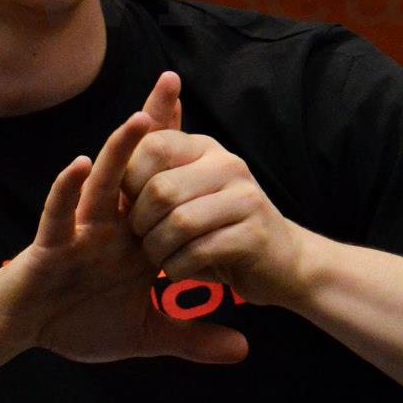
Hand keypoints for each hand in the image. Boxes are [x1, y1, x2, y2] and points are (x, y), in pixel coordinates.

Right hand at [0, 73, 247, 365]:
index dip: (186, 157)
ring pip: (104, 182)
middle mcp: (112, 221)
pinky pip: (60, 212)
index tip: (221, 132)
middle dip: (152, 125)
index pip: (167, 188)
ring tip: (141, 119)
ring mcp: (82, 228)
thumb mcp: (147, 334)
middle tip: (172, 83)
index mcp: (137, 235)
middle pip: (137, 166)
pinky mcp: (52, 243)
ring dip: (121, 151)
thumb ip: (192, 337)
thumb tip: (243, 351)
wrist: (28, 330)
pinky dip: (68, 189)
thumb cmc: (81, 322)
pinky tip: (81, 164)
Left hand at [123, 99, 309, 308]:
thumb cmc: (218, 226)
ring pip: (178, 223)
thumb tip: (121, 132)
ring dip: (158, 250)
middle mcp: (228, 165)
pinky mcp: (254, 235)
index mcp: (206, 148)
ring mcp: (246, 198)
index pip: (153, 145)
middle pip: (161, 189)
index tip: (133, 204)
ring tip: (162, 257)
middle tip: (146, 239)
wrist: (281, 261)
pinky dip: (178, 268)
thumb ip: (157, 164)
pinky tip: (181, 270)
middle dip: (141, 223)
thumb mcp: (189, 187)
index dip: (130, 180)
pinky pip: (198, 251)